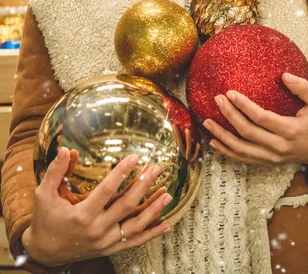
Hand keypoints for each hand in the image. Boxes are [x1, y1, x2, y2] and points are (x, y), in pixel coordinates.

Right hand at [22, 148, 172, 266]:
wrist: (45, 253)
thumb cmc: (46, 220)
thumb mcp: (44, 195)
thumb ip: (55, 172)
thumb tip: (66, 149)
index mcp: (82, 214)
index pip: (107, 190)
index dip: (122, 172)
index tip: (135, 157)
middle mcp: (97, 230)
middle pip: (126, 205)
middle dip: (144, 185)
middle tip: (156, 168)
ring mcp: (106, 242)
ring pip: (135, 225)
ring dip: (153, 209)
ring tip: (168, 194)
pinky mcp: (110, 249)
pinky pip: (135, 242)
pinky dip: (152, 234)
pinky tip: (167, 225)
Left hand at [203, 72, 307, 170]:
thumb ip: (303, 88)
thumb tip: (284, 75)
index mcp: (291, 130)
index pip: (261, 118)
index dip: (244, 106)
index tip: (230, 92)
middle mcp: (280, 147)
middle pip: (247, 133)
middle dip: (229, 116)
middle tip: (217, 99)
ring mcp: (273, 158)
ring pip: (242, 150)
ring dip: (222, 136)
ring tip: (206, 122)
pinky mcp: (269, 162)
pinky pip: (244, 159)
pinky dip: (228, 152)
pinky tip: (214, 141)